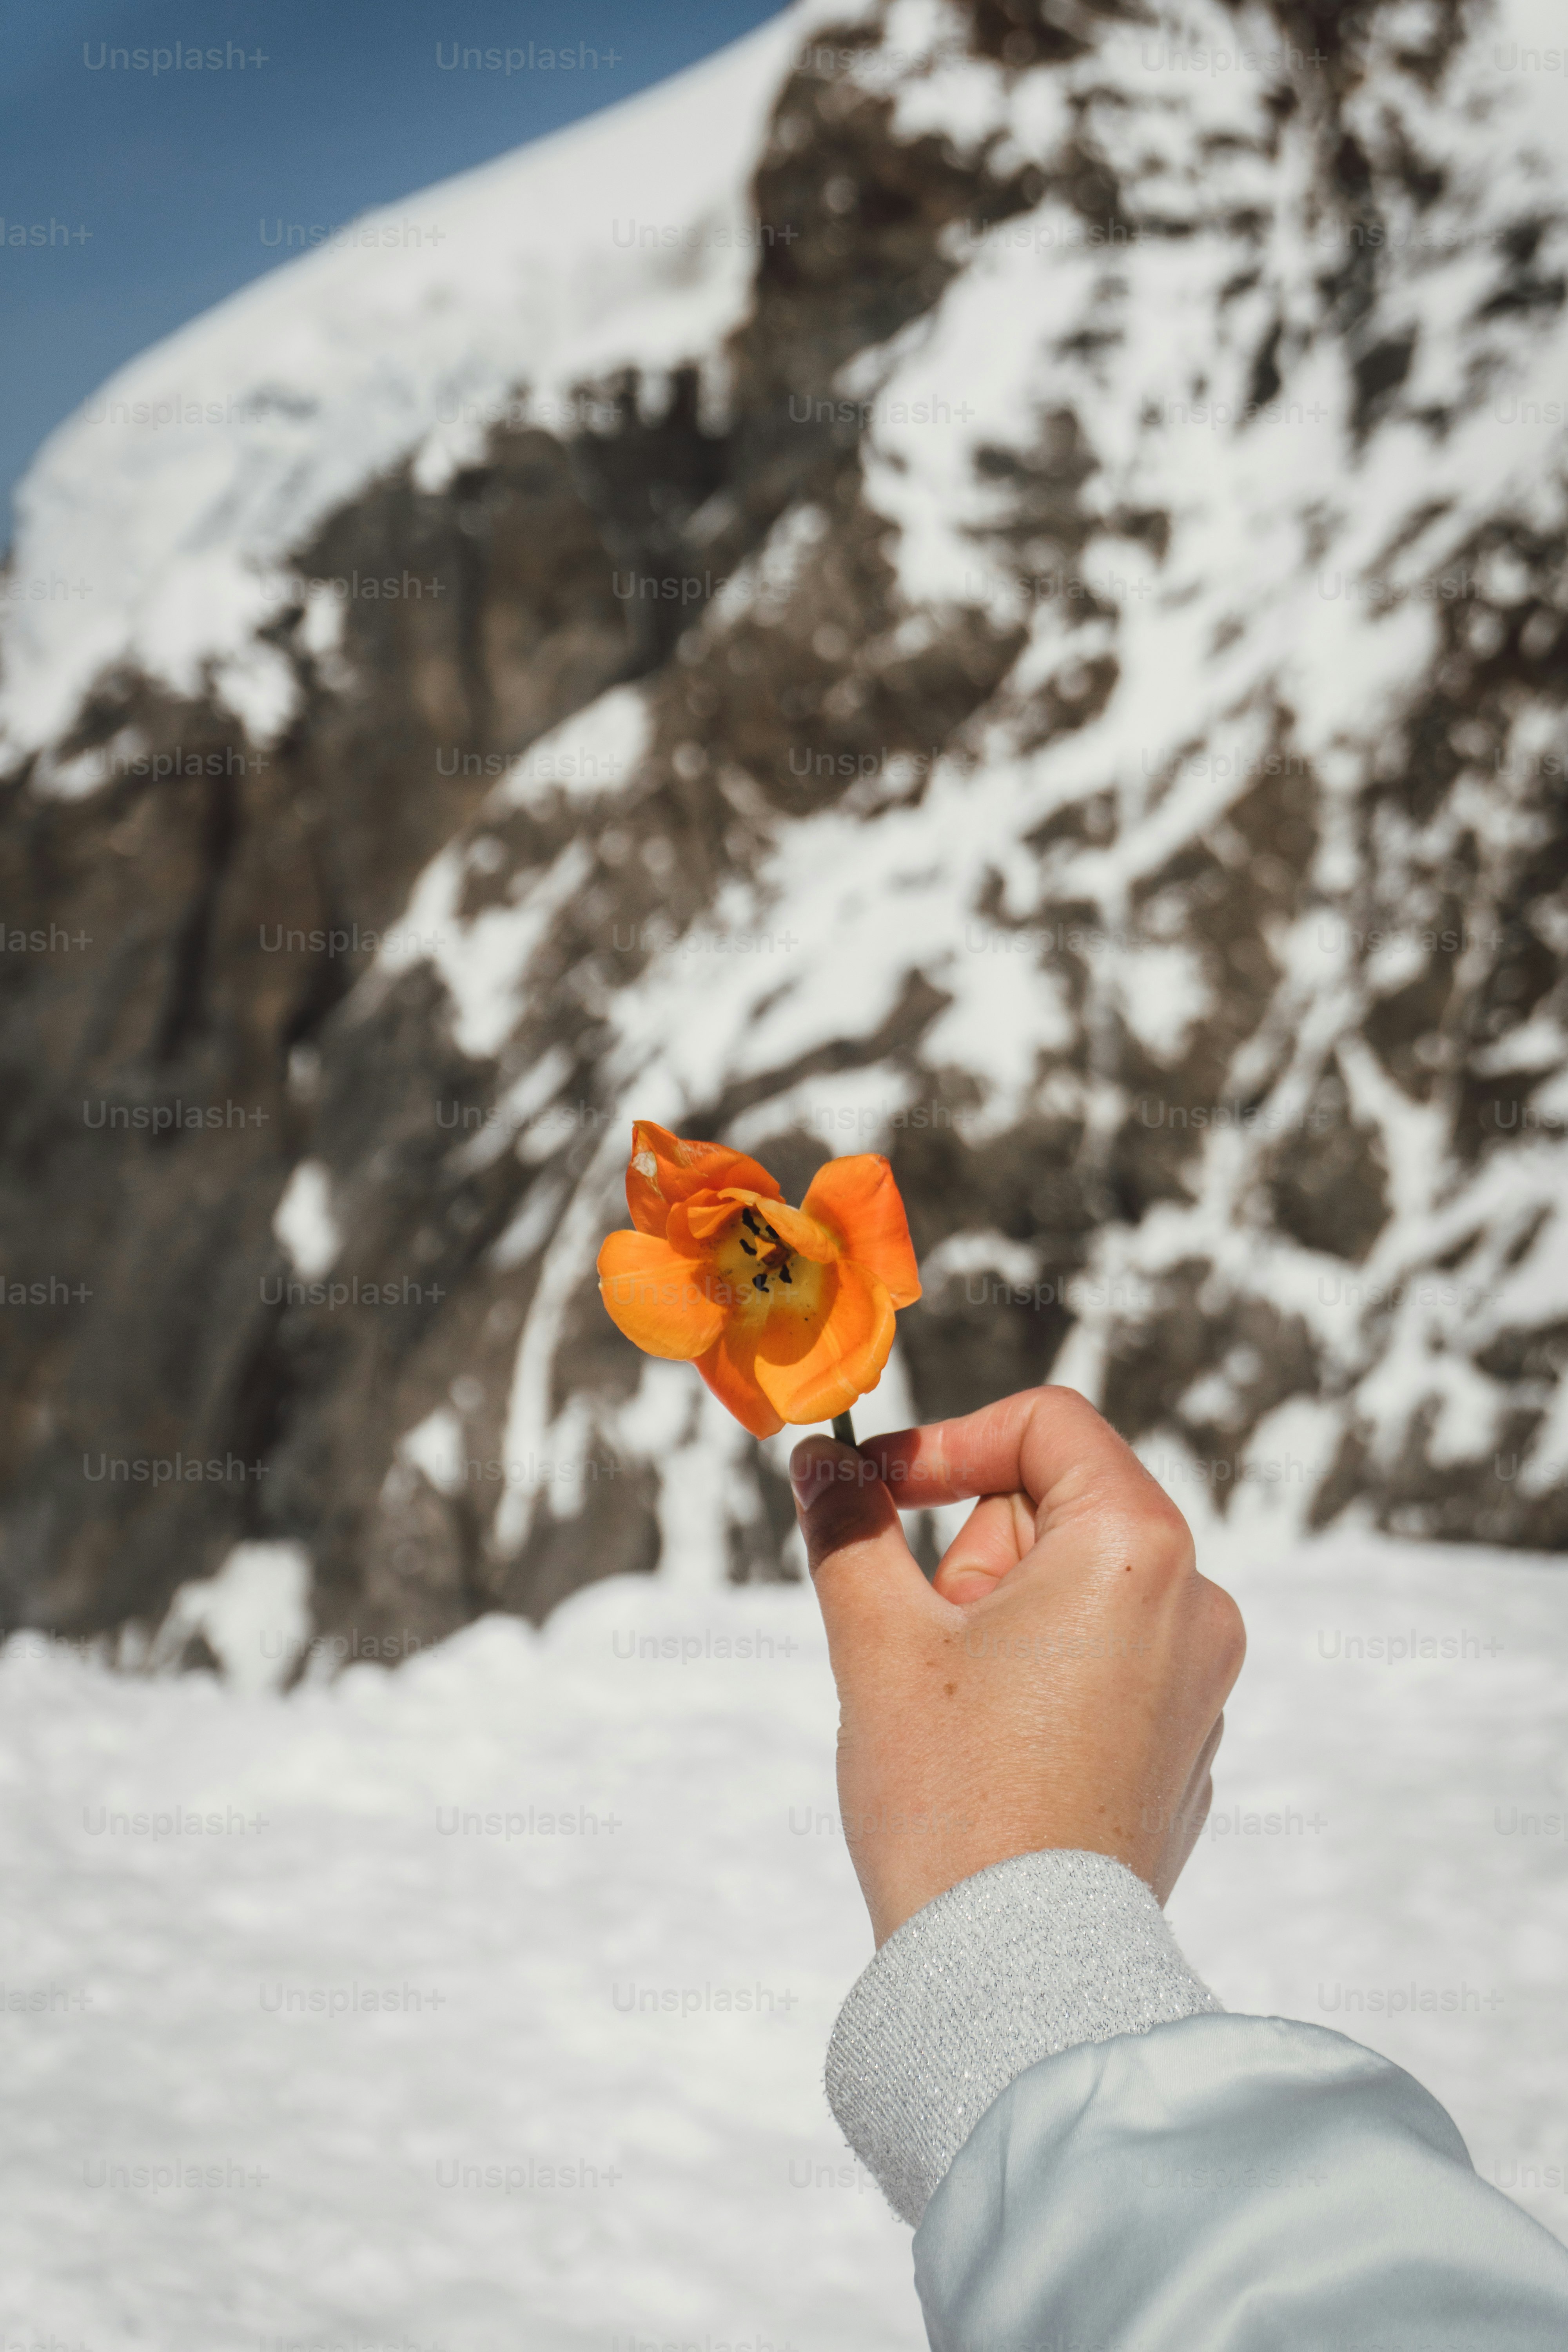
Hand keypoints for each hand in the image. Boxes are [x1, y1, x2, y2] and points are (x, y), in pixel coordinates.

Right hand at [789, 1386, 1245, 1946]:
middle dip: (972, 1557)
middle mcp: (1195, 1604)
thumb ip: (849, 1528)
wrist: (1017, 1979)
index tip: (875, 1490)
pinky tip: (999, 1760)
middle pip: (1057, 1508)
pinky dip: (1041, 1680)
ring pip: (1074, 1591)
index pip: (1047, 1425)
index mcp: (1137, 1550)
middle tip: (929, 1649)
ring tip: (959, 1716)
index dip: (948, 1442)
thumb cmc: (953, 1801)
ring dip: (1000, 1621)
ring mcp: (1201, 1682)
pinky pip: (1103, 1664)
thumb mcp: (879, 1641)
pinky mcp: (1184, 1746)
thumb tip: (822, 1463)